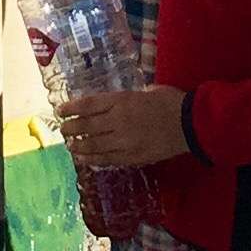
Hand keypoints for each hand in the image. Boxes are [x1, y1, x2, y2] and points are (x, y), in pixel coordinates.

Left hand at [57, 86, 190, 166]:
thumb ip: (129, 97)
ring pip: (93, 145)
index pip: (88, 105)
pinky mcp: (132, 157)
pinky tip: (85, 159)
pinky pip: (107, 159)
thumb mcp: (148, 91)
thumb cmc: (172, 102)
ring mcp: (124, 141)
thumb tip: (118, 103)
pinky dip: (93, 159)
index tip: (60, 111)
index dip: (71, 109)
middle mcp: (118, 121)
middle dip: (71, 128)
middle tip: (63, 130)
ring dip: (78, 146)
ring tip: (70, 146)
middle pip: (86, 126)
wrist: (191, 124)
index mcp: (122, 101)